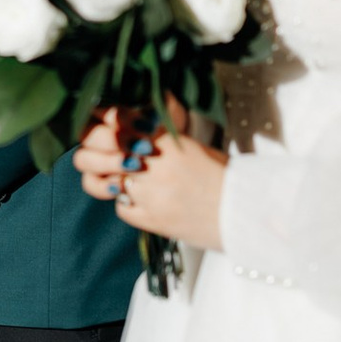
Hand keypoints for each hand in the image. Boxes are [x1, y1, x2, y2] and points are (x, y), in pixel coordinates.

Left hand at [74, 106, 226, 250]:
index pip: (117, 122)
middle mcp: (154, 165)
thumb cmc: (221, 176)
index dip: (102, 121)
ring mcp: (150, 195)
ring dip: (110, 179)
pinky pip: (120, 208)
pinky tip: (140, 201)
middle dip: (95, 152)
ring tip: (124, 179)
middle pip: (101, 153)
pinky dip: (126, 204)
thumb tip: (127, 127)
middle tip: (105, 154)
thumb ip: (158, 136)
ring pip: (105, 181)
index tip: (99, 121)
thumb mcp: (191, 145)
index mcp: (166, 140)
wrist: (244, 213)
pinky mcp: (152, 221)